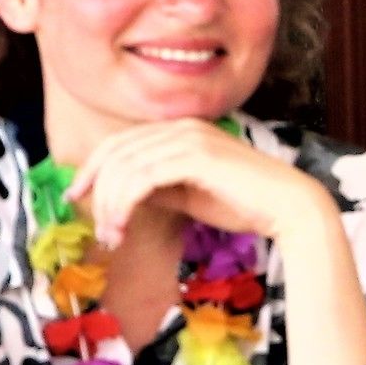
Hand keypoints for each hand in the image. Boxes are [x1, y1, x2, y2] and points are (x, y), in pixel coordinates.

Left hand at [67, 120, 324, 247]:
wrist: (289, 207)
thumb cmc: (246, 203)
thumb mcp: (190, 195)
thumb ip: (159, 188)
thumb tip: (123, 197)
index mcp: (180, 131)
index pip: (121, 143)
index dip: (93, 168)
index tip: (77, 196)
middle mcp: (181, 127)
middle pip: (116, 151)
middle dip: (97, 190)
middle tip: (98, 228)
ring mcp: (189, 138)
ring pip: (126, 166)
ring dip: (110, 205)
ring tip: (113, 237)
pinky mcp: (196, 156)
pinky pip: (143, 178)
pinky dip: (125, 204)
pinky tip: (124, 226)